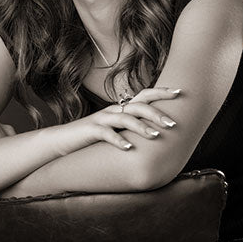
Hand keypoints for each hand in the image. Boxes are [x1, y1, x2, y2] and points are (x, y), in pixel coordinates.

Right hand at [57, 87, 181, 152]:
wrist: (62, 141)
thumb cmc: (93, 137)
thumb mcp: (116, 130)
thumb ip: (132, 128)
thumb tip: (158, 132)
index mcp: (122, 109)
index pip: (145, 96)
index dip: (162, 92)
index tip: (180, 92)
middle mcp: (114, 110)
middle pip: (138, 106)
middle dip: (157, 113)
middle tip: (173, 124)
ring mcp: (102, 119)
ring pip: (125, 118)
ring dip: (142, 127)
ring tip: (156, 136)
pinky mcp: (91, 130)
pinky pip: (106, 133)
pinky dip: (118, 140)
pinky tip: (129, 148)